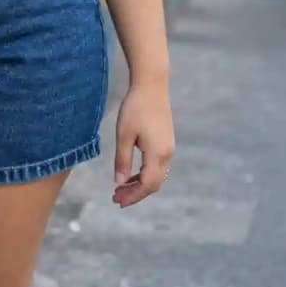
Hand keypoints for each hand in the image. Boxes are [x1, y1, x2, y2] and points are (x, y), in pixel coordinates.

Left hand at [113, 80, 174, 206]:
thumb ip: (122, 161)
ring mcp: (169, 148)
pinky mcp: (166, 142)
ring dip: (140, 184)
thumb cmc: (135, 108)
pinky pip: (158, 166)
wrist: (151, 85)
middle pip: (154, 184)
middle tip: (116, 198)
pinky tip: (131, 174)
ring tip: (121, 188)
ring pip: (157, 176)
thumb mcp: (123, 135)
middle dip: (136, 193)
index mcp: (157, 153)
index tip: (117, 201)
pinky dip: (145, 174)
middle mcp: (167, 154)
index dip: (133, 196)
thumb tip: (119, 183)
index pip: (147, 184)